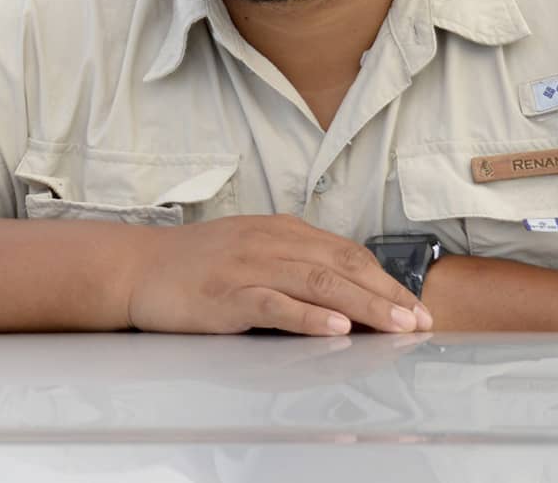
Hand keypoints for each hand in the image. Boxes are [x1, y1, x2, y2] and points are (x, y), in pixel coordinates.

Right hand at [124, 214, 434, 336]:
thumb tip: (343, 289)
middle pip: (340, 266)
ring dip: (363, 305)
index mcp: (281, 230)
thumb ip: (293, 261)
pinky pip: (276, 304)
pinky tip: (336, 328)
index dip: (384, 279)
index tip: (413, 305)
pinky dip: (310, 316)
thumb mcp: (252, 249)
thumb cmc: (197, 265)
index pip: (345, 252)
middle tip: (419, 319)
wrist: (138, 266)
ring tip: (394, 325)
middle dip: (386, 294)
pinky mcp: (227, 295)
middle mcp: (270, 242)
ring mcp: (249, 266)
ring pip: (318, 283)